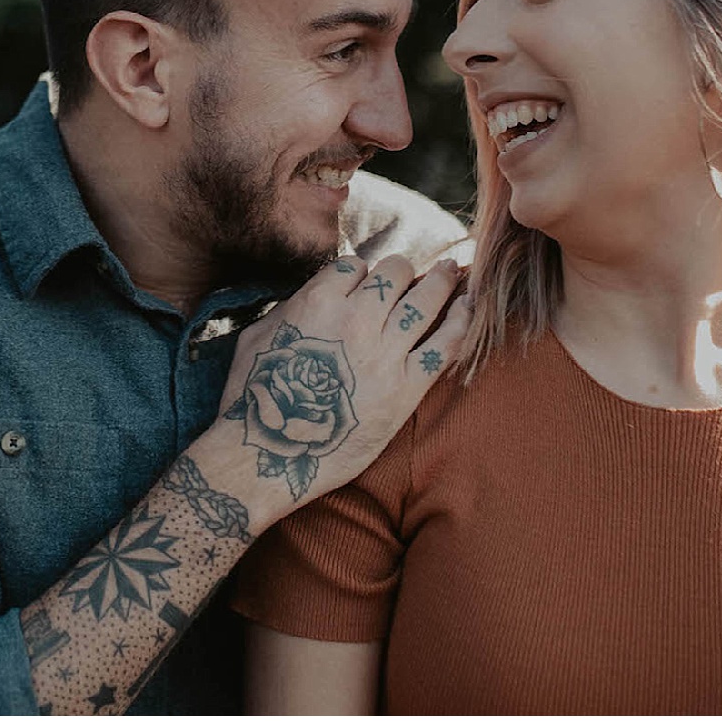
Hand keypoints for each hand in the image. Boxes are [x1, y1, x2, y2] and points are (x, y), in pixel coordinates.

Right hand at [200, 253, 466, 520]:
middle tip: (412, 275)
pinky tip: (469, 308)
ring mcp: (385, 354)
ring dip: (442, 280)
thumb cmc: (252, 398)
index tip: (366, 283)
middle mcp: (356, 320)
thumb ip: (291, 308)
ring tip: (455, 271)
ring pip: (426, 300)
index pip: (354, 266)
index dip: (361, 273)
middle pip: (395, 274)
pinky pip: (444, 346)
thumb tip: (312, 296)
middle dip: (402, 272)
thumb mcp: (257, 336)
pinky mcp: (405, 389)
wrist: (267, 455)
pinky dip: (461, 322)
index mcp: (318, 302)